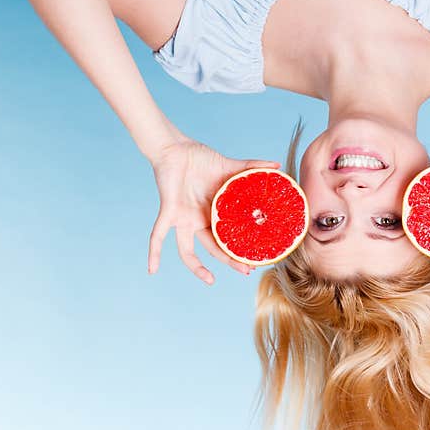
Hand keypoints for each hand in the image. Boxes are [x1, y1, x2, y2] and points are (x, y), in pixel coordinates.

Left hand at [147, 139, 279, 283]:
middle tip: (246, 271)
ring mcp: (184, 219)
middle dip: (230, 261)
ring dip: (196, 267)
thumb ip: (252, 167)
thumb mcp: (230, 166)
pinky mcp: (169, 213)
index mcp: (215, 214)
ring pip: (187, 250)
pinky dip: (154, 252)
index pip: (229, 237)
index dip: (241, 249)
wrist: (176, 148)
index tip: (257, 260)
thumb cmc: (200, 158)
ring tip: (210, 281)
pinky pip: (158, 235)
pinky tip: (152, 270)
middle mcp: (200, 221)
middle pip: (215, 248)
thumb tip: (278, 166)